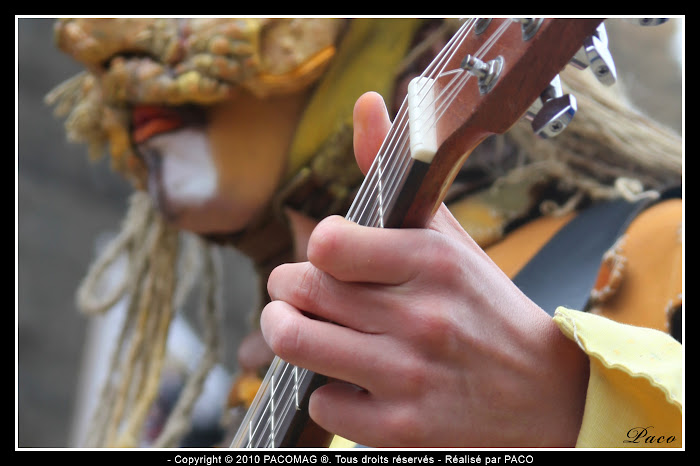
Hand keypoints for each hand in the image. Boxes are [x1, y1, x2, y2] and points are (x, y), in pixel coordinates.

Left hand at [261, 92, 588, 446]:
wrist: (544, 391)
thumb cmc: (483, 305)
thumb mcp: (446, 235)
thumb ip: (394, 173)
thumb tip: (367, 103)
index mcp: (431, 260)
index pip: (326, 243)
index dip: (315, 249)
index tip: (326, 256)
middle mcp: (421, 317)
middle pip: (299, 290)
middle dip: (287, 290)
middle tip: (297, 292)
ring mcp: (409, 376)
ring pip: (296, 344)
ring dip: (287, 333)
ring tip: (300, 327)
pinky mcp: (403, 427)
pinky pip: (323, 403)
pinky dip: (328, 390)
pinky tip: (352, 380)